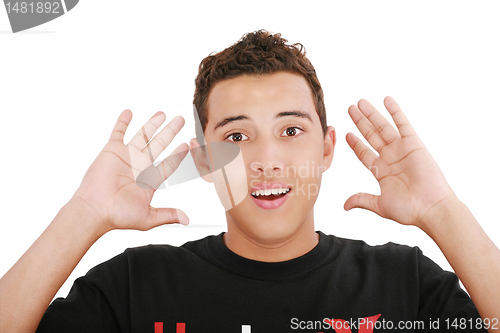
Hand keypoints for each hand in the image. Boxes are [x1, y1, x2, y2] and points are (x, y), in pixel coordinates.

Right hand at [72, 110, 189, 234]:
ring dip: (152, 124)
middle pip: (160, 144)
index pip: (169, 163)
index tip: (187, 144)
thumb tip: (186, 220)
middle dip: (170, 131)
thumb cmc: (118, 216)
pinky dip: (123, 122)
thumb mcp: (148, 217)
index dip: (179, 154)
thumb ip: (168, 215)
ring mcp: (127, 156)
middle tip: (181, 120)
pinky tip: (129, 112)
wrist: (94, 210)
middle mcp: (140, 165)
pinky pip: (118, 132)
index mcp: (150, 179)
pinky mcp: (112, 151)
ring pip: (143, 135)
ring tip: (162, 113)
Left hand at [344, 96, 456, 228]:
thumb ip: (362, 200)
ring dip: (372, 114)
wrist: (431, 208)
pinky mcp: (414, 144)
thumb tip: (344, 205)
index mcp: (381, 171)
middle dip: (360, 122)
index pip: (364, 153)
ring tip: (360, 102)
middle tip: (350, 108)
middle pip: (371, 136)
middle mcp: (390, 158)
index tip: (346, 133)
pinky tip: (386, 100)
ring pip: (383, 127)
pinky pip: (403, 124)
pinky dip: (395, 112)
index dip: (355, 143)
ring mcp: (401, 150)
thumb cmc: (409, 210)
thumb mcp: (379, 204)